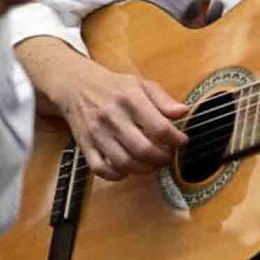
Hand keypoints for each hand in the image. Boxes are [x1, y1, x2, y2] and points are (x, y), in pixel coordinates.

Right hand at [16, 38, 187, 180]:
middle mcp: (113, 117)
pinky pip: (101, 169)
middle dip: (162, 158)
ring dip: (144, 169)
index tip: (181, 141)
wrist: (76, 86)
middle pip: (143, 149)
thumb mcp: (141, 84)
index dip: (176, 139)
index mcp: (130, 99)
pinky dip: (117, 175)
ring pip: (124, 163)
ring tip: (152, 163)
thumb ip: (163, 100)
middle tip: (168, 156)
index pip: (159, 127)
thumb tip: (183, 112)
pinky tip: (128, 168)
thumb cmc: (114, 87)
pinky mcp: (85, 145)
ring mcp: (97, 133)